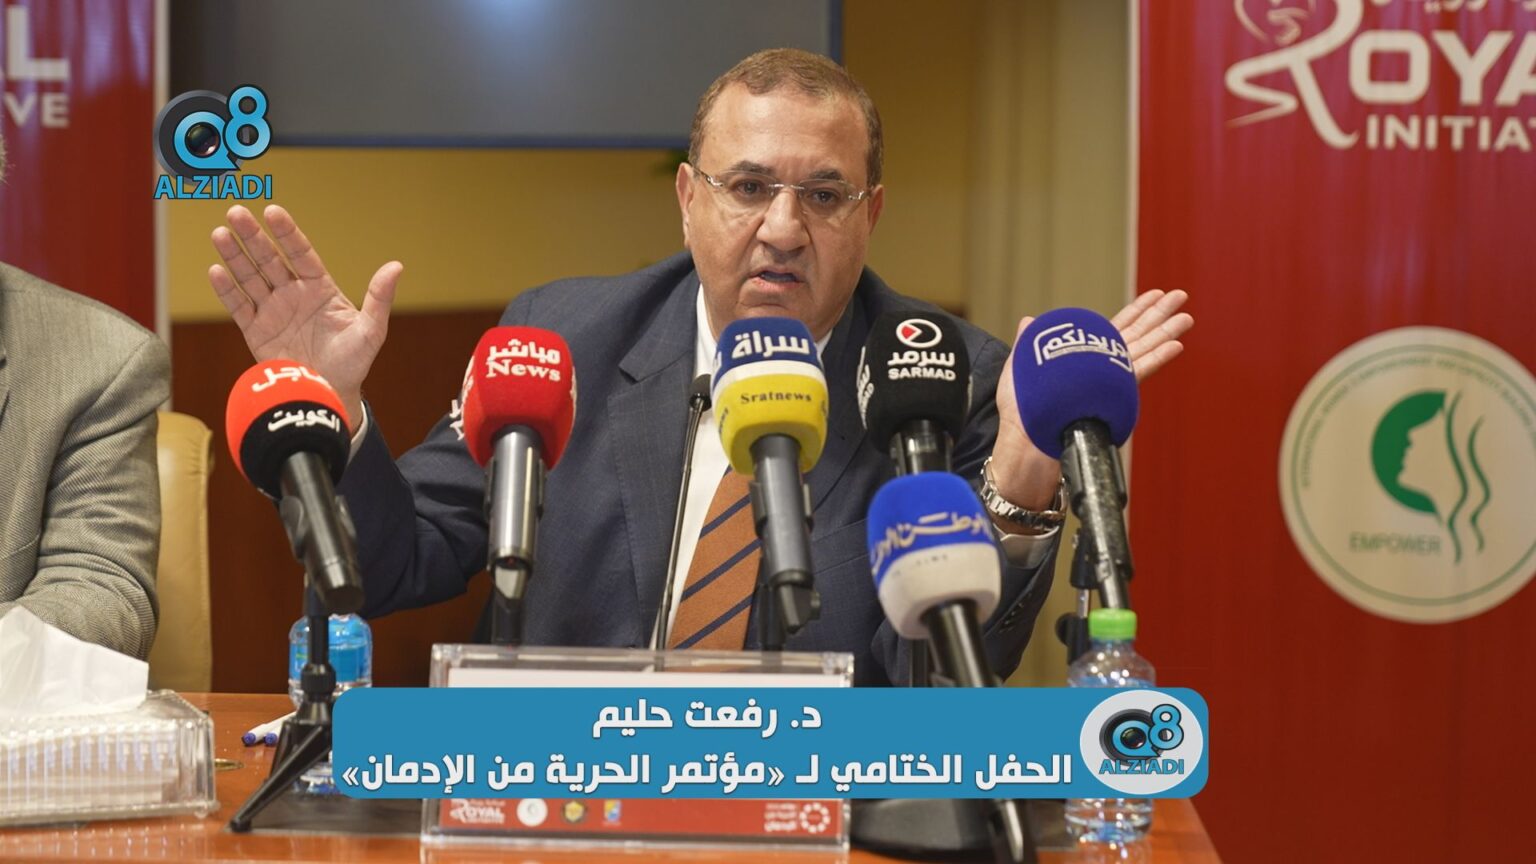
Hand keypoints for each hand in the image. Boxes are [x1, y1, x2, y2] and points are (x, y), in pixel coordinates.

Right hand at [209, 205, 400, 427]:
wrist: (329, 393)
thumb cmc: (354, 362)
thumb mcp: (371, 331)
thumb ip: (379, 298)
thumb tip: (396, 266)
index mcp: (320, 288)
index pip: (301, 254)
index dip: (287, 233)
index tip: (273, 212)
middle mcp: (293, 294)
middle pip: (269, 259)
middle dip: (253, 237)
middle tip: (236, 212)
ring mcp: (273, 310)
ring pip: (250, 277)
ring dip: (234, 256)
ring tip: (220, 233)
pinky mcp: (256, 331)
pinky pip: (238, 307)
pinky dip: (226, 290)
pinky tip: (215, 270)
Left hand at [989, 290, 1194, 512]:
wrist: (1027, 438)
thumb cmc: (1022, 408)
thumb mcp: (1021, 368)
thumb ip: (1029, 342)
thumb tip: (1029, 320)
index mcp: (1086, 357)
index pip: (1116, 328)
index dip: (1136, 310)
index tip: (1154, 294)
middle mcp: (1103, 367)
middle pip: (1138, 335)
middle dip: (1159, 314)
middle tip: (1181, 295)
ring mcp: (1110, 380)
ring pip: (1143, 350)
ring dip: (1165, 332)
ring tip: (1186, 317)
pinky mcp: (1112, 393)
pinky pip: (1137, 371)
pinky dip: (1157, 357)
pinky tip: (1176, 345)